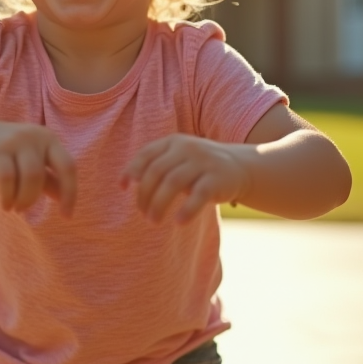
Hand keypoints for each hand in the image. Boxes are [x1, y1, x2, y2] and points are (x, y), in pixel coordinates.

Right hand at [0, 120, 75, 215]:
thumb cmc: (5, 155)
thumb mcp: (29, 165)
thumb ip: (48, 180)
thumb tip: (65, 200)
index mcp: (48, 140)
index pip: (69, 166)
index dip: (71, 193)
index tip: (67, 215)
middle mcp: (37, 137)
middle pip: (60, 168)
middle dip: (61, 194)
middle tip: (49, 213)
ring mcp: (17, 141)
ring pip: (33, 177)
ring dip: (27, 199)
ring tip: (17, 208)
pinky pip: (8, 179)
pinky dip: (8, 197)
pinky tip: (5, 205)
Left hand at [121, 134, 249, 224]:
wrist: (240, 167)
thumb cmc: (199, 167)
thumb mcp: (178, 159)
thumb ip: (156, 166)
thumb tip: (126, 182)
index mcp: (173, 142)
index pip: (146, 154)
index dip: (131, 170)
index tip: (122, 188)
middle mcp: (187, 148)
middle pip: (156, 171)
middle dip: (144, 194)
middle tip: (143, 213)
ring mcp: (203, 162)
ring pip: (173, 182)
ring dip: (159, 204)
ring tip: (153, 220)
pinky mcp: (217, 179)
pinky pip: (198, 194)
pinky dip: (187, 209)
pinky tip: (178, 222)